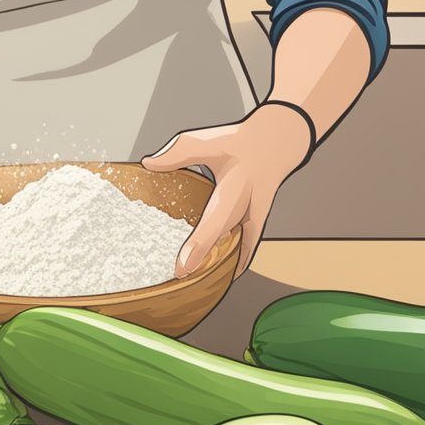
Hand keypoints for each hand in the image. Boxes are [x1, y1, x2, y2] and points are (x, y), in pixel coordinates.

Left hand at [141, 105, 309, 278]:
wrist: (275, 144)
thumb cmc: (240, 143)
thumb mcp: (207, 141)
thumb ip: (178, 153)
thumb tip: (148, 164)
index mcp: (236, 188)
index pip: (215, 222)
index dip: (199, 246)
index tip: (184, 265)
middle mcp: (247, 209)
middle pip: (222, 241)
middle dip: (202, 260)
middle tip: (179, 278)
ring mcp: (253, 218)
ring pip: (234, 248)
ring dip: (217, 264)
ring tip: (193, 283)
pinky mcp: (255, 222)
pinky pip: (245, 247)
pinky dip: (234, 261)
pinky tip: (223, 275)